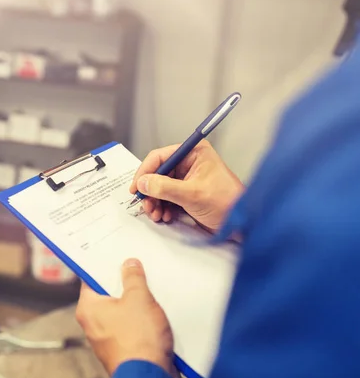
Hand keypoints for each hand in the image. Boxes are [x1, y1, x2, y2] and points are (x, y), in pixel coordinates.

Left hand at [76, 259, 177, 377]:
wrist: (149, 376)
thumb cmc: (138, 340)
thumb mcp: (138, 298)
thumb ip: (133, 278)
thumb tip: (129, 264)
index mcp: (88, 308)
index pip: (90, 279)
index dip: (104, 266)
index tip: (115, 256)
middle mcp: (92, 323)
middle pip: (107, 294)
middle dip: (123, 283)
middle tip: (137, 269)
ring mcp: (107, 338)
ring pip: (120, 311)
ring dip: (134, 302)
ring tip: (149, 290)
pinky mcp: (122, 348)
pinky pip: (130, 327)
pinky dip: (140, 320)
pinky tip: (154, 312)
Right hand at [129, 140, 243, 231]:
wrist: (242, 224)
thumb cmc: (227, 203)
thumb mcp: (192, 194)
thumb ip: (165, 187)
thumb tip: (143, 183)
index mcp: (193, 153)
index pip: (159, 157)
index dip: (145, 172)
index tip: (136, 188)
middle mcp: (189, 163)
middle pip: (157, 174)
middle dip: (150, 192)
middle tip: (146, 206)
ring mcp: (187, 179)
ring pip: (159, 187)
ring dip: (154, 202)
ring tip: (156, 214)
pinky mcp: (186, 194)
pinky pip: (166, 198)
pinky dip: (162, 208)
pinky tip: (165, 216)